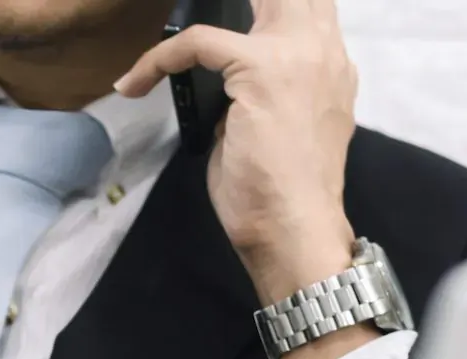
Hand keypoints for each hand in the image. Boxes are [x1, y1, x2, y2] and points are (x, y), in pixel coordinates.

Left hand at [116, 0, 359, 307]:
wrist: (294, 228)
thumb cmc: (279, 195)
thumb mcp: (272, 129)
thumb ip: (256, 96)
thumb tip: (224, 90)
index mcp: (330, 66)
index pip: (307, 6)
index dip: (268, 4)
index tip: (222, 17)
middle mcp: (323, 51)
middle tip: (201, 17)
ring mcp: (296, 56)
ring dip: (202, 15)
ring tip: (166, 45)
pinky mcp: (261, 70)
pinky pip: (197, 43)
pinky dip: (159, 59)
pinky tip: (136, 81)